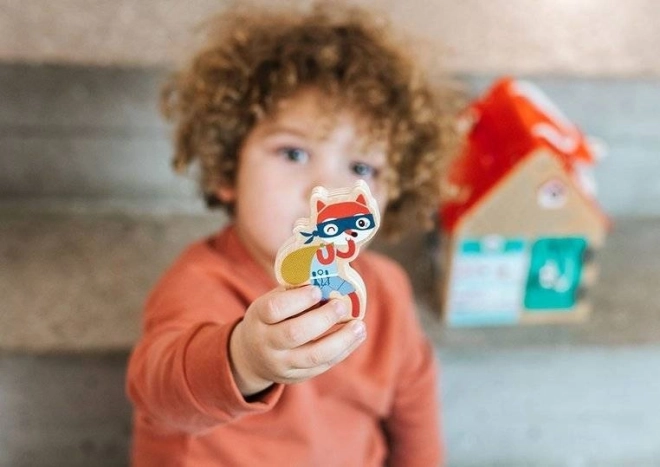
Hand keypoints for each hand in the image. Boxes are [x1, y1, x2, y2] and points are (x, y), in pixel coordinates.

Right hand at [229, 285, 366, 395]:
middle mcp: (266, 343)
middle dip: (323, 318)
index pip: (274, 309)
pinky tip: (355, 337)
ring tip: (359, 326)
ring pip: (313, 355)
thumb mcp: (270, 302)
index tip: (317, 290)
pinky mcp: (296, 376)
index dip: (297, 299)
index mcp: (258, 318)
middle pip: (294, 333)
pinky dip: (343, 351)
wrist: (252, 357)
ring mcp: (281, 363)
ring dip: (341, 340)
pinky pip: (323, 366)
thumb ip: (294, 292)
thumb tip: (331, 274)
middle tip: (341, 305)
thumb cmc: (269, 319)